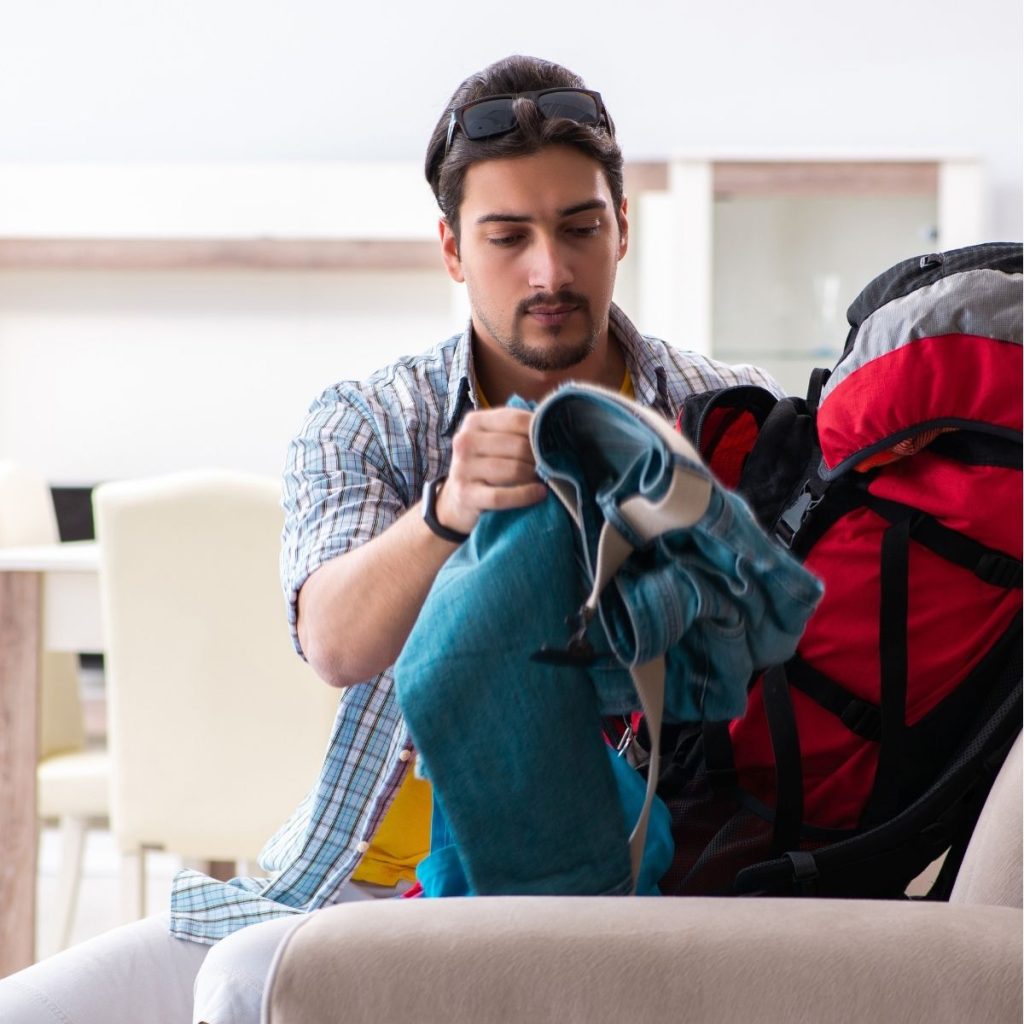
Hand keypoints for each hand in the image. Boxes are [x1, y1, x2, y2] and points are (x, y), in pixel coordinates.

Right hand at [435, 407, 547, 535]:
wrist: (457, 500)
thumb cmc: (485, 466)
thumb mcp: (494, 441)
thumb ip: (517, 430)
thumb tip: (556, 423)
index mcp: (475, 422)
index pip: (516, 419)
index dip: (540, 430)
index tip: (555, 441)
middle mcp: (465, 441)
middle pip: (518, 446)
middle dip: (540, 457)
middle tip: (552, 465)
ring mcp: (463, 468)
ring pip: (513, 469)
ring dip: (534, 476)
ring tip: (544, 478)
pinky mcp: (466, 494)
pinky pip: (502, 496)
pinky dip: (525, 495)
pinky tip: (540, 493)